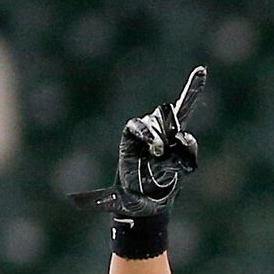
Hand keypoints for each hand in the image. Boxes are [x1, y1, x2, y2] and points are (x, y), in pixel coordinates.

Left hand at [70, 67, 204, 218]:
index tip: (156, 149)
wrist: (148, 203)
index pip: (136, 127)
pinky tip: (200, 71)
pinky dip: (192, 91)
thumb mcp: (117, 201)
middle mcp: (145, 133)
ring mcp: (163, 135)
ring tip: (174, 168)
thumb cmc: (131, 202)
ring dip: (182, 149)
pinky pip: (186, 110)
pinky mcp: (179, 139)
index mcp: (128, 143)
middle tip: (162, 162)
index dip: (147, 135)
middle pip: (158, 127)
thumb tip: (73, 200)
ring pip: (178, 133)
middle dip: (164, 142)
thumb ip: (101, 199)